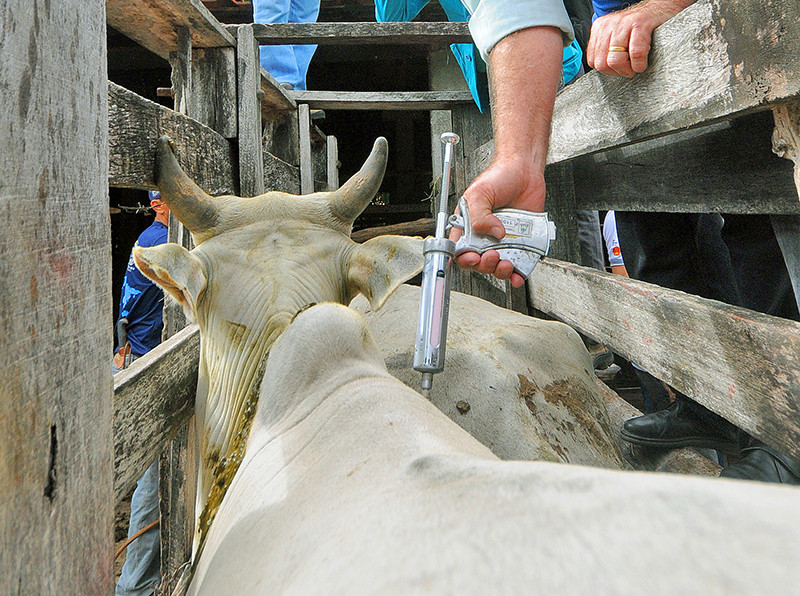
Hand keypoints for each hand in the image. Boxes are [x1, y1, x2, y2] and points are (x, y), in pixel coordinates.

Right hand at [451, 155, 545, 287]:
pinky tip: (517, 274)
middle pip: (479, 262)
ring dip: (500, 270)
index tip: (473, 256)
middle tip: (493, 255)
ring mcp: (503, 241)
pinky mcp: (521, 242)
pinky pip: (518, 264)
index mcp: (469, 226)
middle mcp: (485, 236)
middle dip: (485, 265)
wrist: (525, 171)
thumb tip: (493, 232)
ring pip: (497, 266)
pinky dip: (517, 274)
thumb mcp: (480, 193)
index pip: (461, 250)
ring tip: (506, 262)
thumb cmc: (499, 177)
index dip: (465, 258)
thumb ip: (479, 215)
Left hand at [588, 0, 693, 77]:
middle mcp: (608, 25)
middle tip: (629, 69)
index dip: (607, 70)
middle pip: (601, 63)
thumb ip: (606, 49)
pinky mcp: (640, 24)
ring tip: (637, 66)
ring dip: (628, 69)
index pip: (592, 61)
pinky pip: (635, 53)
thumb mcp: (617, 37)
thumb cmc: (640, 27)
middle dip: (617, 72)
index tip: (620, 67)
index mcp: (599, 29)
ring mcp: (623, 23)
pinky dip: (640, 64)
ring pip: (615, 60)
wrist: (662, 8)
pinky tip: (643, 63)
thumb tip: (604, 68)